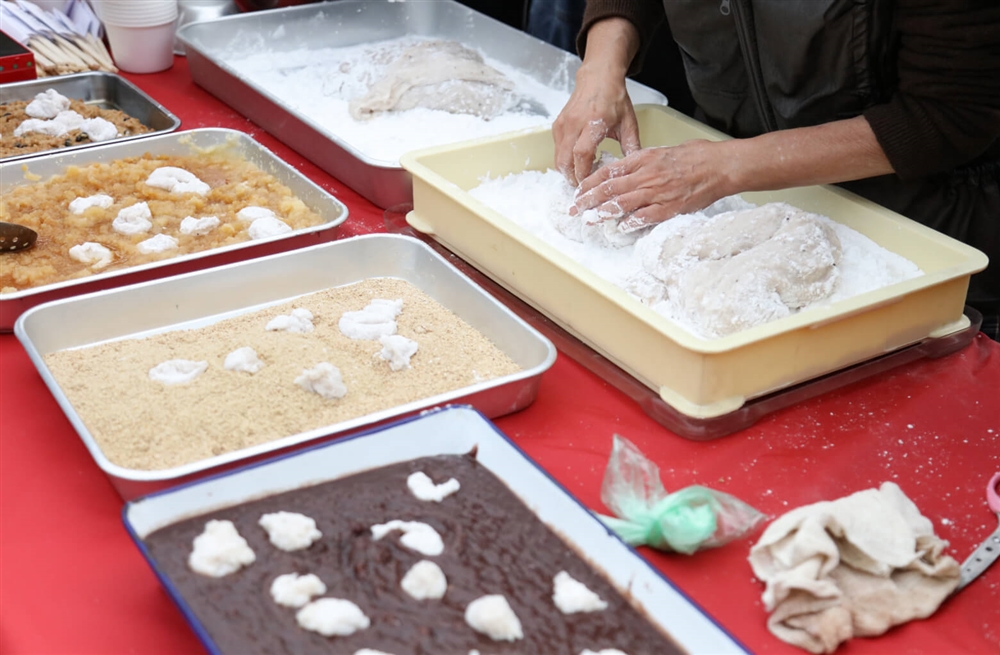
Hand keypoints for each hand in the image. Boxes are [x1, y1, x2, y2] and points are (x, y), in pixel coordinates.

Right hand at [552, 64, 640, 186]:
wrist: (598, 78)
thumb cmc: (614, 100)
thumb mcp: (629, 123)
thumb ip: (632, 147)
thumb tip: (635, 170)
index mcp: (594, 122)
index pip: (582, 153)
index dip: (583, 172)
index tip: (590, 183)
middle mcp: (575, 123)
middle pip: (565, 160)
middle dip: (572, 177)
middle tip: (583, 186)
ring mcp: (563, 124)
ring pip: (558, 157)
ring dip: (567, 171)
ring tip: (580, 176)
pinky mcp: (557, 125)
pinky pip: (557, 150)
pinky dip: (564, 160)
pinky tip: (577, 162)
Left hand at [571, 139, 736, 230]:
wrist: (721, 165)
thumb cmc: (696, 156)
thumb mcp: (664, 151)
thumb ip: (643, 161)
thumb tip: (626, 170)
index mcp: (644, 159)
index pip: (609, 171)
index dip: (590, 182)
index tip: (578, 191)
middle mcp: (647, 174)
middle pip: (610, 188)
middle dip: (588, 200)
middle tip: (575, 209)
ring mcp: (658, 192)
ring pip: (623, 203)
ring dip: (603, 212)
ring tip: (590, 220)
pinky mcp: (670, 207)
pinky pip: (645, 217)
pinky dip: (631, 222)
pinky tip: (620, 227)